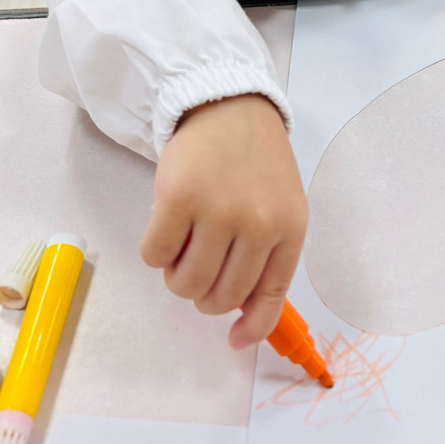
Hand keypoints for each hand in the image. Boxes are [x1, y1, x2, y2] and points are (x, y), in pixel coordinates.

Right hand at [140, 94, 307, 347]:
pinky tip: (167, 224)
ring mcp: (218, 211)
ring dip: (177, 274)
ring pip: (185, 284)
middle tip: (200, 262)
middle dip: (203, 292)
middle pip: (219, 297)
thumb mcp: (280, 204)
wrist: (229, 104)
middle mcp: (257, 224)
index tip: (233, 339)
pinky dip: (155, 251)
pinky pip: (155, 256)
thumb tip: (241, 323)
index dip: (250, 326)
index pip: (270, 298)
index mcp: (289, 228)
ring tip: (184, 243)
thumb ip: (267, 255)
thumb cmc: (254, 159)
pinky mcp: (178, 198)